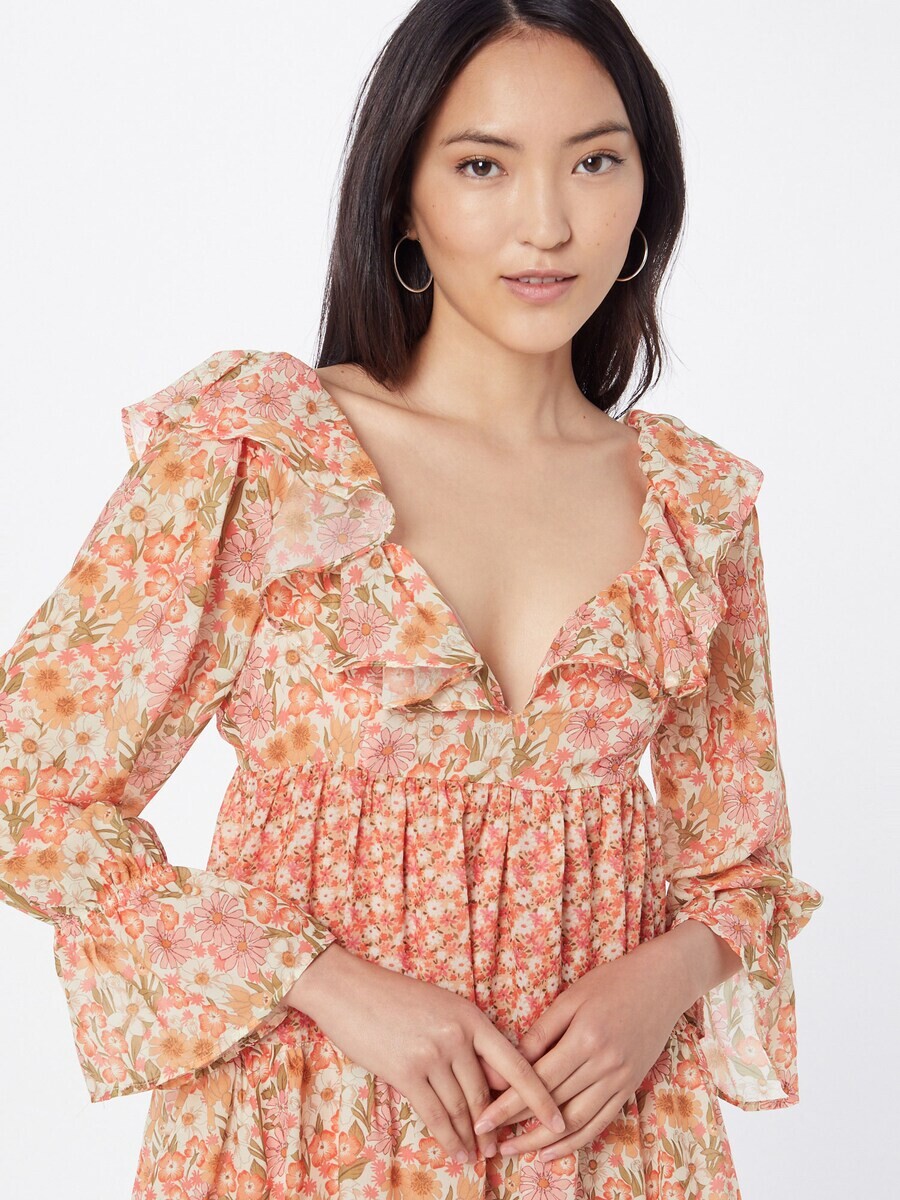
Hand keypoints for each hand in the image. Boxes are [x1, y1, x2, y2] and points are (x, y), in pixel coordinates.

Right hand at [284, 943, 566, 1163]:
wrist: (349, 989)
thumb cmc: (396, 997)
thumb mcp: (443, 1008)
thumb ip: (469, 1040)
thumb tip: (495, 1083)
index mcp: (472, 1017)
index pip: (516, 1064)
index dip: (540, 1097)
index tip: (559, 1120)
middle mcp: (458, 1036)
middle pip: (487, 1094)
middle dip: (497, 1127)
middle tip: (502, 1150)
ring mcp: (432, 1054)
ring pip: (463, 1108)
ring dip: (473, 1138)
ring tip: (479, 1157)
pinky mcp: (406, 1072)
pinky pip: (435, 1115)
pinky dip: (449, 1139)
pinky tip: (456, 1153)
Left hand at [470, 940, 686, 1161]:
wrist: (662, 984)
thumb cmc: (611, 983)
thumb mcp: (572, 998)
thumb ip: (542, 1032)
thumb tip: (512, 1062)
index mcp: (585, 1038)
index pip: (538, 1080)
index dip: (508, 1104)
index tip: (483, 1119)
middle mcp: (604, 1065)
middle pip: (554, 1104)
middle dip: (517, 1126)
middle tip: (488, 1139)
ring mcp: (620, 1080)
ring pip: (576, 1122)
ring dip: (543, 1142)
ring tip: (514, 1151)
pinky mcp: (630, 1088)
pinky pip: (600, 1122)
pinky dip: (576, 1142)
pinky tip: (552, 1151)